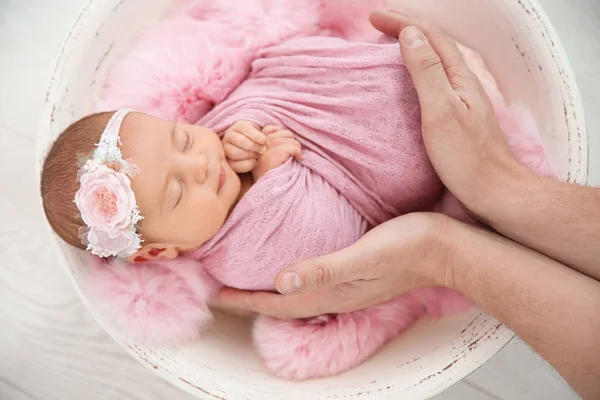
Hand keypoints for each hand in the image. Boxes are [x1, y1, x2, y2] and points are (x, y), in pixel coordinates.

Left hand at [217, 213, 453, 318]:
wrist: (445, 249)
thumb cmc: (408, 248)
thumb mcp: (364, 256)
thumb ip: (323, 270)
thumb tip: (281, 282)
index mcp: (332, 294)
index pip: (277, 303)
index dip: (245, 300)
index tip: (215, 294)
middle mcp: (335, 296)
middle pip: (282, 305)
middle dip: (250, 300)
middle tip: (222, 291)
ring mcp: (345, 288)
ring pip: (295, 297)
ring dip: (268, 293)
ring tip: (246, 283)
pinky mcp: (354, 276)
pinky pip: (312, 285)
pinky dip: (291, 282)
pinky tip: (289, 272)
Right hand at [222, 120, 267, 172]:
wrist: (249, 152)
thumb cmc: (257, 141)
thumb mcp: (262, 133)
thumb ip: (269, 131)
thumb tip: (276, 129)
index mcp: (239, 126)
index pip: (245, 129)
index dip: (257, 136)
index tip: (266, 142)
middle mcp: (229, 136)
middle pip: (240, 141)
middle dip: (254, 147)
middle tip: (263, 150)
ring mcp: (225, 149)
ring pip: (234, 153)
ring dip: (250, 155)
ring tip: (258, 156)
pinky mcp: (226, 161)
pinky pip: (234, 165)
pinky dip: (246, 165)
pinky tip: (254, 163)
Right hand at [252, 125, 301, 180]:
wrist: (266, 193)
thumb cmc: (270, 176)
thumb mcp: (266, 159)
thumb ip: (269, 145)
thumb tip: (281, 131)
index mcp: (255, 144)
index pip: (269, 129)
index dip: (280, 133)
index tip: (285, 145)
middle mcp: (259, 145)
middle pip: (281, 132)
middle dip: (290, 141)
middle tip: (293, 152)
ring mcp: (265, 150)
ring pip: (288, 138)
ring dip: (296, 147)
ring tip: (295, 156)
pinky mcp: (273, 155)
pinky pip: (292, 147)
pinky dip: (298, 152)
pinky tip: (298, 159)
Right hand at [370, 10, 527, 216]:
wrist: (494, 190)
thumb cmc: (466, 158)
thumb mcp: (440, 112)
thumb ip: (425, 72)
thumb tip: (410, 35)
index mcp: (459, 77)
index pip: (430, 36)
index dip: (401, 22)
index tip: (373, 17)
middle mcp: (464, 82)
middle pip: (435, 42)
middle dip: (406, 27)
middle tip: (378, 23)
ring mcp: (464, 98)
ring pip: (436, 59)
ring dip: (413, 45)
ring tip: (391, 42)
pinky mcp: (459, 115)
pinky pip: (436, 78)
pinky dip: (418, 67)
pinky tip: (411, 78)